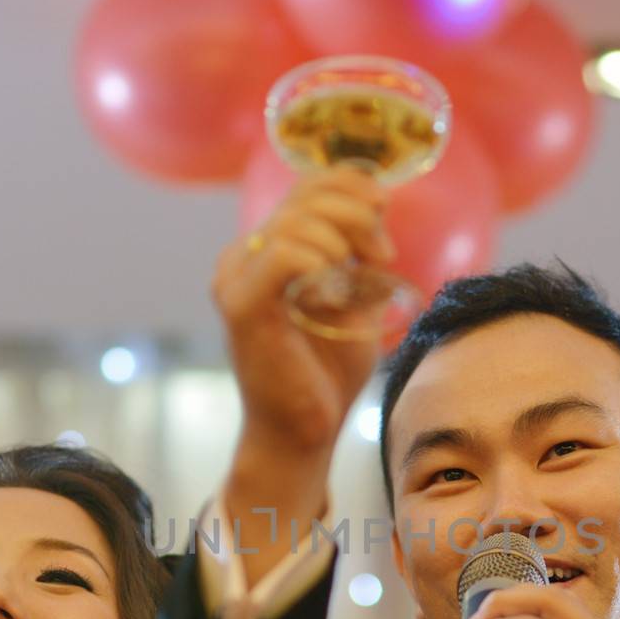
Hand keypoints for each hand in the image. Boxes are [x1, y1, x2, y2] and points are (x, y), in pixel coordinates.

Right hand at [214, 167, 393, 459]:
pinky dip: (318, 261)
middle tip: (383, 254)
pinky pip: (281, 255)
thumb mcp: (354, 299)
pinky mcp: (240, 305)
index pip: (304, 188)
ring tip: (365, 272)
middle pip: (302, 197)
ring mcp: (235, 279)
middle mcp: (242, 258)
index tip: (384, 208)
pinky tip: (334, 289)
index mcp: (265, 251)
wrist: (303, 434)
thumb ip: (357, 254)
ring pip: (294, 222)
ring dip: (343, 237)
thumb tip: (377, 202)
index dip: (349, 184)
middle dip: (356, 213)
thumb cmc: (326, 374)